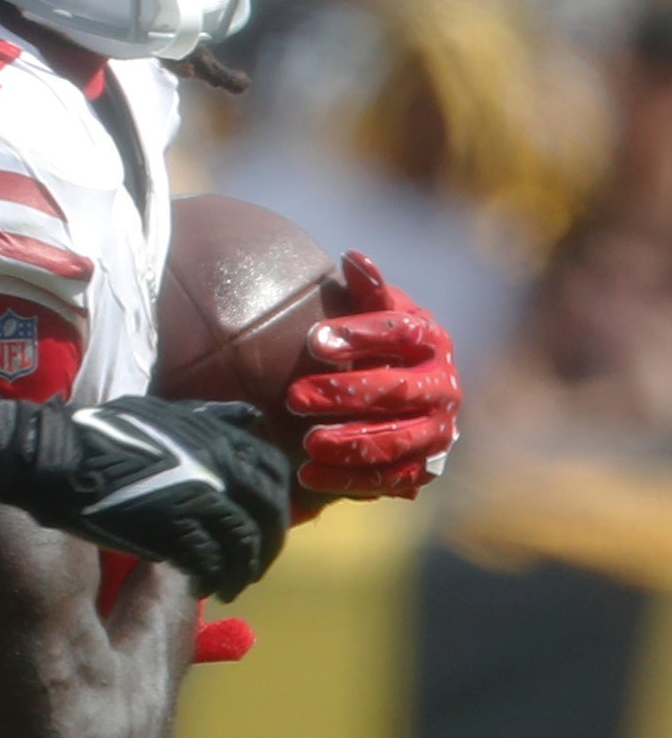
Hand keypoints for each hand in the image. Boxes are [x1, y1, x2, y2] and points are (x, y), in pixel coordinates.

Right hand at [3, 394, 292, 601]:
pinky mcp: (176, 532)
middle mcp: (220, 470)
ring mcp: (200, 502)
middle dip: (265, 546)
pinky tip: (201, 586)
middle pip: (267, 517)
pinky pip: (211, 564)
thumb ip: (209, 417)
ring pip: (243, 547)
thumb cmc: (102, 434)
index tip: (261, 522)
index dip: (274, 503)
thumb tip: (251, 417)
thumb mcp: (162, 413)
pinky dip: (212, 579)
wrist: (60, 460)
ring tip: (228, 585)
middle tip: (251, 565)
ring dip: (241, 571)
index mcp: (218, 439)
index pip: (273, 474)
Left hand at [285, 252, 458, 497]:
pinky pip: (388, 478)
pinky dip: (348, 479)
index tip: (314, 340)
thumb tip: (352, 258)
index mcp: (432, 342)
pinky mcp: (421, 467)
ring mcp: (436, 431)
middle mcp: (443, 387)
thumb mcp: (373, 313)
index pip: (402, 333)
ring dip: (351, 442)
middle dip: (345, 394)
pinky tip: (307, 474)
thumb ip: (365, 291)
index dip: (361, 335)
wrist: (403, 396)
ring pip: (396, 440)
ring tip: (308, 442)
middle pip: (396, 391)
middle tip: (294, 397)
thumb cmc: (377, 344)